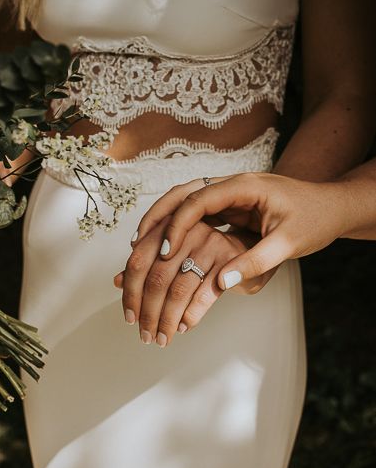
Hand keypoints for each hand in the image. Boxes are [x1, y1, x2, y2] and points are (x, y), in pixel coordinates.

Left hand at [113, 219, 264, 346]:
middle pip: (156, 280)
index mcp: (166, 229)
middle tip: (146, 336)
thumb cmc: (204, 252)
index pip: (137, 263)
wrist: (249, 245)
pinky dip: (191, 314)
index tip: (130, 318)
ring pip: (178, 290)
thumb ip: (146, 266)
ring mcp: (209, 245)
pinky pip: (205, 294)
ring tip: (163, 338)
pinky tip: (183, 327)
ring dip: (167, 320)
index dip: (130, 294)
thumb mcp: (175, 255)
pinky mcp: (230, 261)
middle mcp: (185, 234)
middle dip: (148, 313)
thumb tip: (117, 282)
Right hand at [134, 172, 348, 289]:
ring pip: (181, 201)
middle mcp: (230, 185)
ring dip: (160, 221)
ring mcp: (226, 193)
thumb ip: (257, 261)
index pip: (199, 200)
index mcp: (245, 187)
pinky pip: (191, 213)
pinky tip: (162, 245)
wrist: (331, 206)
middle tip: (136, 244)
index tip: (166, 251)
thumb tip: (222, 282)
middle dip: (156, 218)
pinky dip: (173, 226)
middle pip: (180, 194)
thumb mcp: (290, 243)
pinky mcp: (226, 206)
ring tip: (139, 244)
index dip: (178, 225)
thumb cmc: (315, 220)